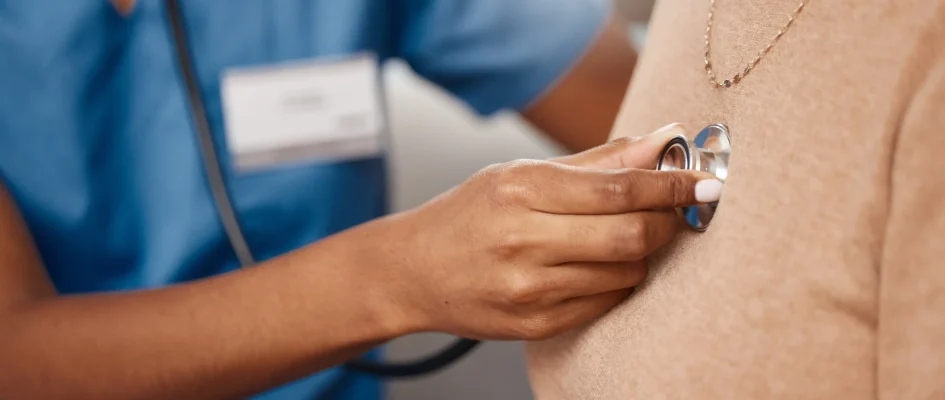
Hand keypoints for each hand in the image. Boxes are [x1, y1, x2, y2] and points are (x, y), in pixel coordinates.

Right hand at [374, 124, 720, 340]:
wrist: (412, 272)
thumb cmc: (468, 215)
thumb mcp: (520, 174)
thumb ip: (596, 161)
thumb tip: (661, 141)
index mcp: (520, 190)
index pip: (619, 187)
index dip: (671, 185)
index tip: (703, 182)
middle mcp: (522, 240)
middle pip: (631, 235)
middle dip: (667, 222)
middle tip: (674, 211)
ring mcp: (528, 289)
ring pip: (625, 272)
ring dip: (642, 253)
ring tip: (624, 237)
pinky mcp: (534, 324)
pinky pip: (606, 302)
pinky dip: (619, 281)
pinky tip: (599, 265)